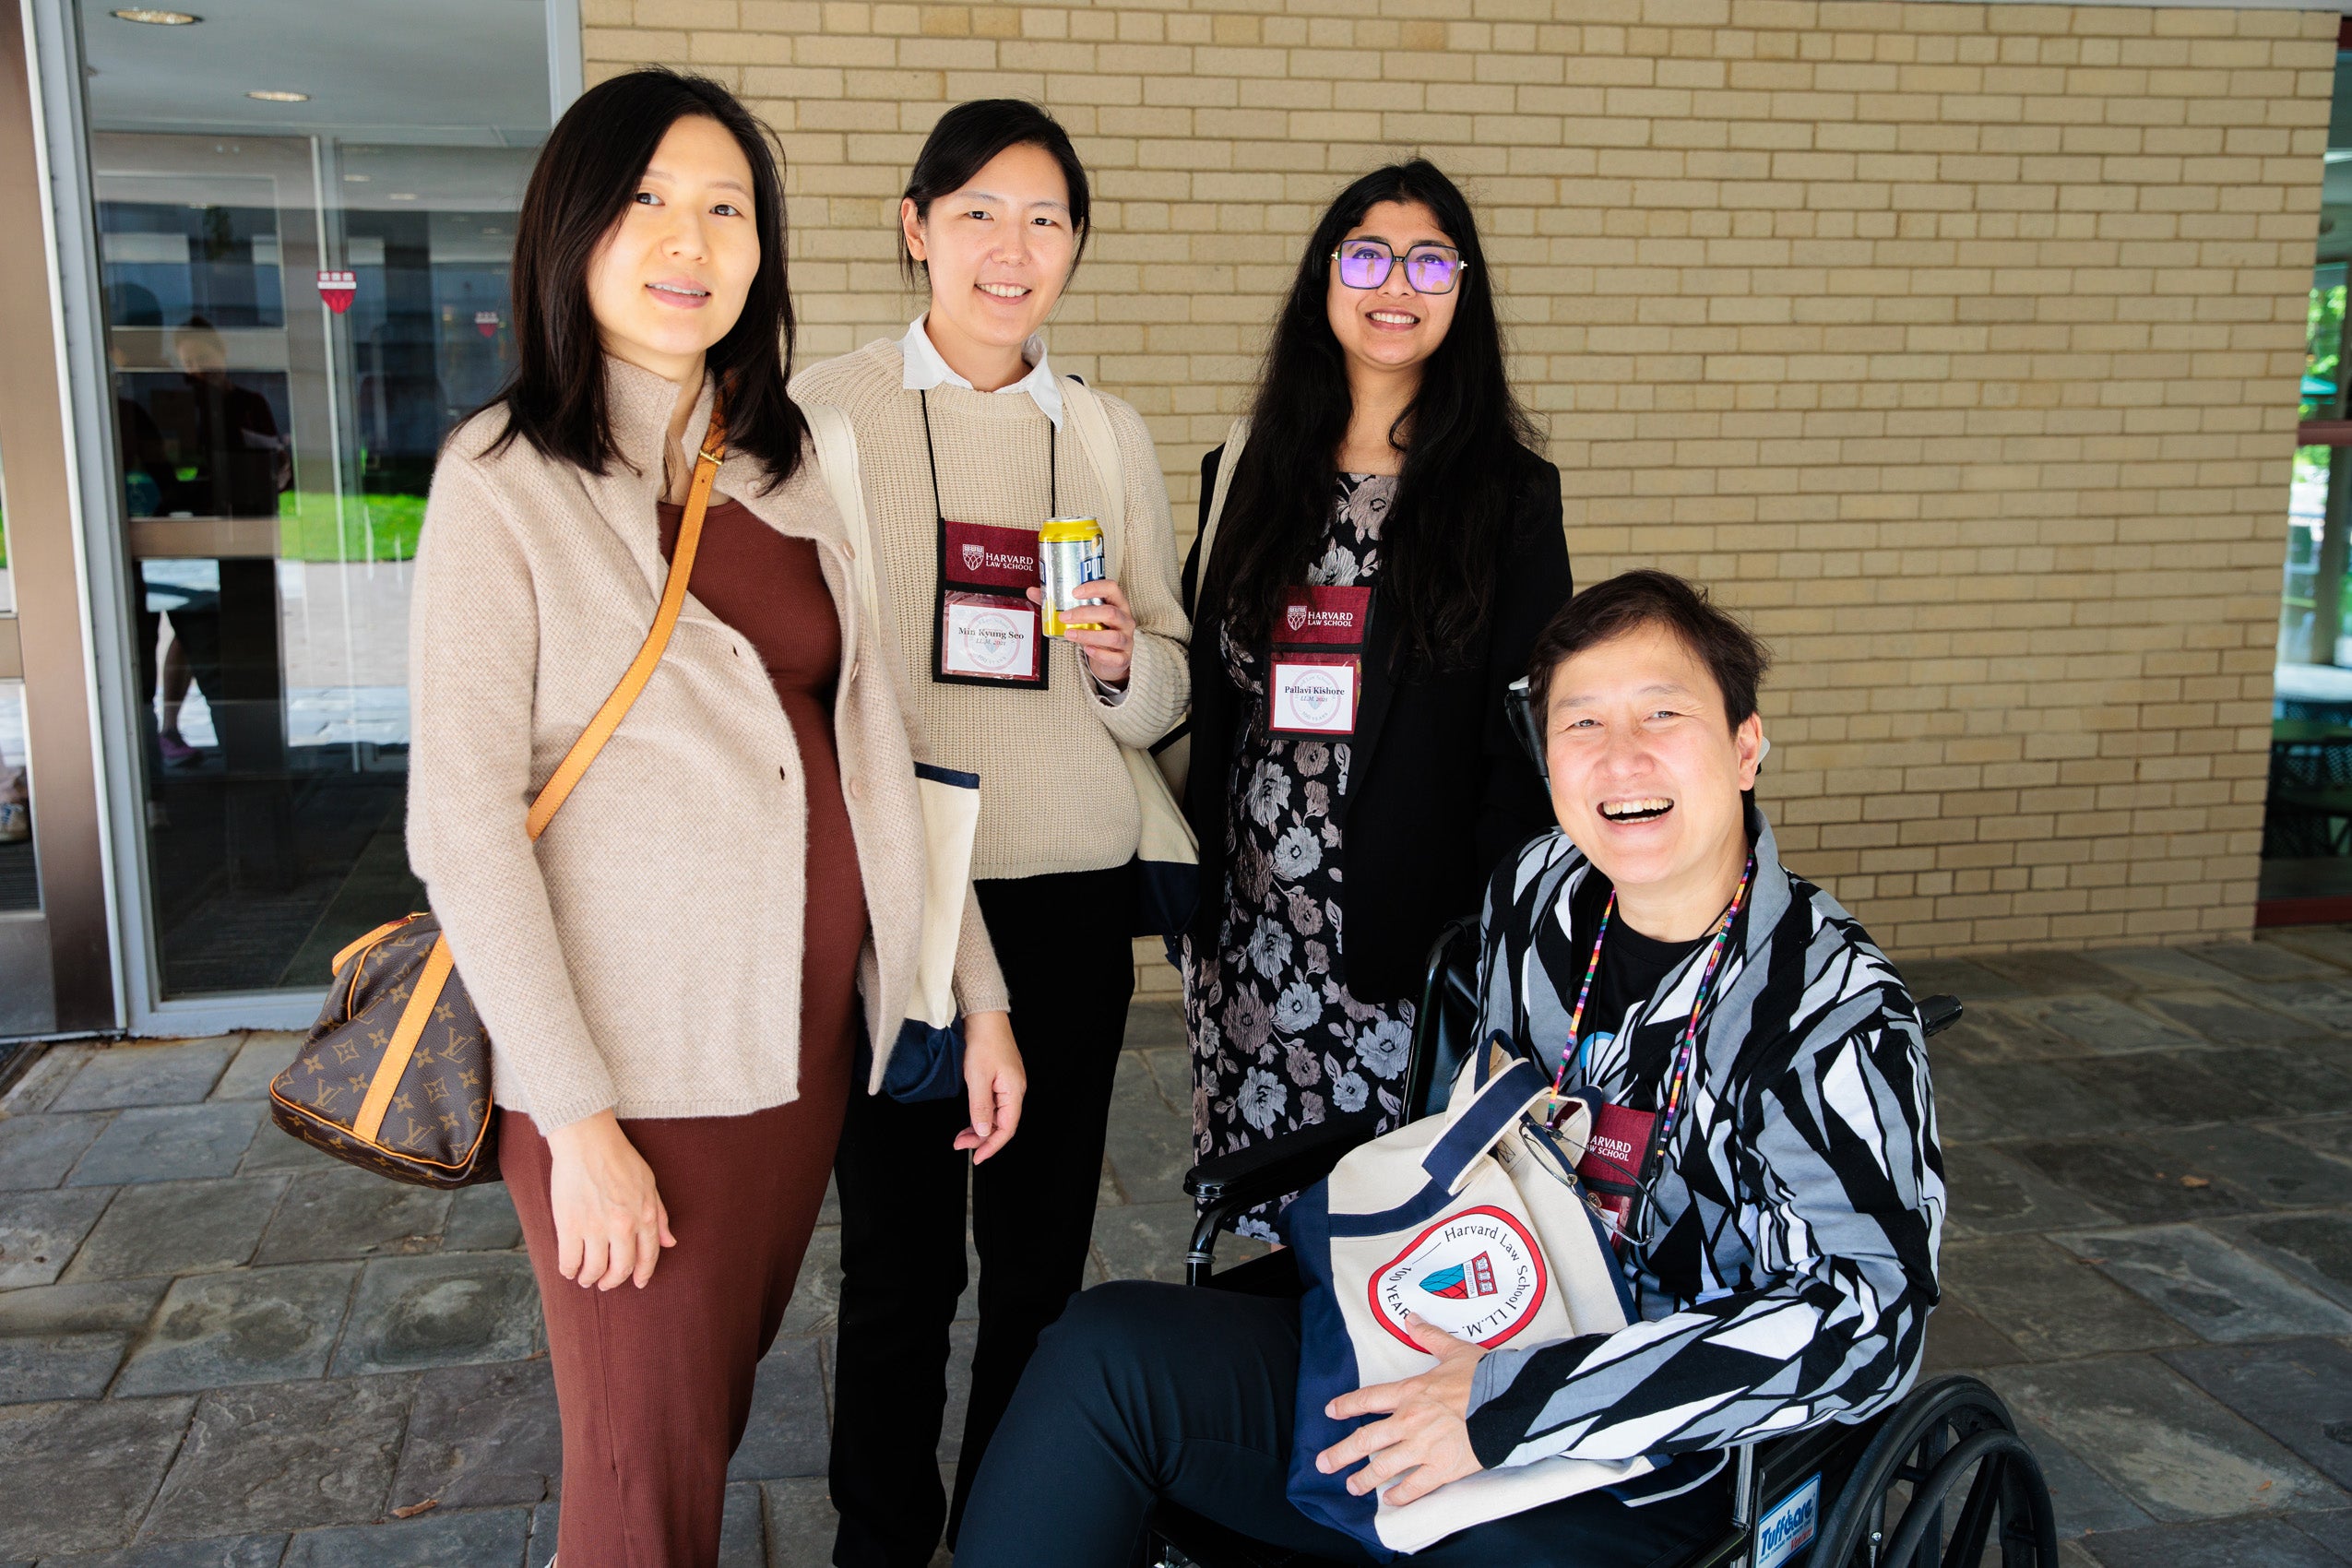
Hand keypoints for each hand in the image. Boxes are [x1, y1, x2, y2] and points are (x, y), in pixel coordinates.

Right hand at [544, 1109, 675, 1290]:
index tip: (637, 1283)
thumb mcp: (649, 1184)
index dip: (642, 1273)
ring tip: (586, 1278)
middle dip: (614, 1281)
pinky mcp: (569, 1225)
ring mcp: (596, 1227)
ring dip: (590, 1278)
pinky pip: (569, 1260)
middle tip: (606, 1284)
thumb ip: (660, 1215)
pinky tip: (569, 1270)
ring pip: (594, 1269)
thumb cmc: (619, 1158)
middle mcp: (623, 1226)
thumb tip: (670, 1243)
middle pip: (621, 1268)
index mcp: (645, 1215)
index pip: (648, 1255)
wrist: (588, 1141)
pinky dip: (569, 1270)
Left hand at [955, 1009, 1025, 1163]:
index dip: (992, 1146)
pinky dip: (980, 1114)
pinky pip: (993, 1104)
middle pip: (1002, 1124)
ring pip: (996, 1115)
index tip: (977, 1157)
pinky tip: (970, 1119)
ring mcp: (1007, 1084)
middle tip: (960, 1144)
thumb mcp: (977, 1077)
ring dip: (979, 1128)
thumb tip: (983, 1132)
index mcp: (1014, 1091)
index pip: (1007, 1128)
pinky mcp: (1000, 1079)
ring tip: (961, 1136)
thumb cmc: (983, 1041)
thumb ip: (980, 1107)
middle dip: (981, 1138)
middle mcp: (1014, 1090)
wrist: (984, 1016)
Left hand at [1028, 578, 1135, 685]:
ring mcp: (1126, 639)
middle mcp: (1125, 619)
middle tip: (1064, 617)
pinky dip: (1099, 653)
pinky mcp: (1123, 657)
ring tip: (1069, 634)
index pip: (1111, 588)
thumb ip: (1059, 604)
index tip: (1075, 592)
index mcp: (1117, 603)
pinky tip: (1087, 649)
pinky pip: (1114, 657)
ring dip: (1088, 635)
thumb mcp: (1083, 615)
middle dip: (1085, 614)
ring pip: (1112, 636)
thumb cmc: (1098, 630)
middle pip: (1110, 612)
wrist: (1111, 658)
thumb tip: (1033, 592)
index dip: (1094, 587)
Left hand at [1315, 1313, 1488, 1504]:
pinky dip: (1400, 1495)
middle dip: (1340, 1453)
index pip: (1369, 1399)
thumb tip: (1411, 1319)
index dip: (1346, 1406)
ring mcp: (1425, 1446)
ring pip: (1384, 1467)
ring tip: (1351, 1487)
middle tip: (1324, 1464)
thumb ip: (1430, 1336)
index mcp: (1411, 1392)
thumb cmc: (1485, 1376)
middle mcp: (1410, 1420)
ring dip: (1364, 1479)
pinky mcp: (1443, 1468)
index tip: (1331, 1413)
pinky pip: (1415, 1486)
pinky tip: (1390, 1500)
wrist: (1511, 1401)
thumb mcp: (1455, 1350)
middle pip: (1365, 1440)